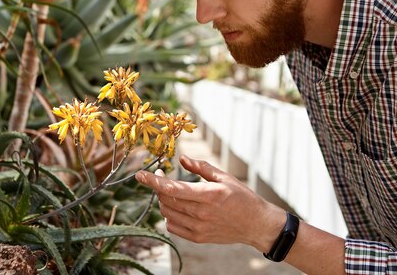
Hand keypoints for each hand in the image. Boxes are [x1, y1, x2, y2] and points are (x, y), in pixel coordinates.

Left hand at [136, 155, 284, 249]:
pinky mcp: (198, 238)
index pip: (172, 189)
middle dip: (158, 187)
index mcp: (208, 195)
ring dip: (163, 201)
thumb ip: (201, 167)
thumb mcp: (224, 177)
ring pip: (167, 213)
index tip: (140, 175)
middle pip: (166, 200)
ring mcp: (199, 228)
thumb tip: (182, 158)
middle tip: (161, 177)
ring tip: (171, 192)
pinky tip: (177, 208)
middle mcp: (201, 213)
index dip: (153, 181)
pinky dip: (169, 216)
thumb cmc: (242, 197)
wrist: (256, 224)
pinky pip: (173, 227)